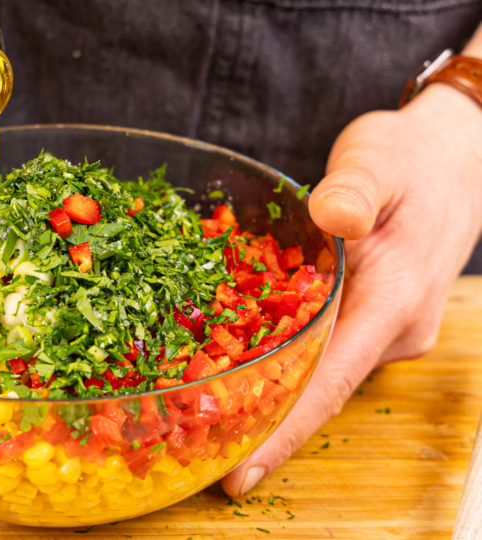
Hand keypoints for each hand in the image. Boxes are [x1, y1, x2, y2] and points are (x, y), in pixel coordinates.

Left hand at [221, 80, 481, 495]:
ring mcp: (382, 330)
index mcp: (392, 300)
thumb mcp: (379, 159)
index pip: (331, 383)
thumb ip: (354, 189)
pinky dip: (280, 366)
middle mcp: (390, 330)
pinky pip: (321, 353)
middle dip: (260, 428)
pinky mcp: (368, 321)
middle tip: (192, 453)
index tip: (238, 476)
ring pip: (318, 377)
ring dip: (266, 399)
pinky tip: (233, 368)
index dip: (283, 433)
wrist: (449, 162)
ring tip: (199, 421)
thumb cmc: (410, 160)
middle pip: (318, 394)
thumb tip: (333, 218)